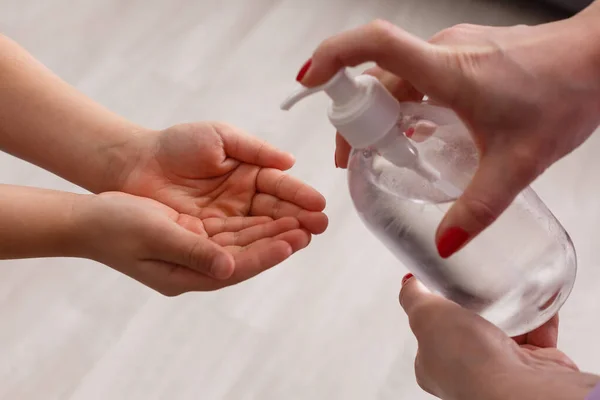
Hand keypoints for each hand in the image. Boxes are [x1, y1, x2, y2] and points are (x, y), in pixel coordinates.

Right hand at [74, 192, 311, 294]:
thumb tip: (228, 269)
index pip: (236, 266)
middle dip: (278, 241)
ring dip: (270, 231)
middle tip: (310, 229)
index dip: (265, 254)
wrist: (90, 219)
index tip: (292, 242)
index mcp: (186, 274)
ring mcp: (196, 252)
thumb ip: (192, 251)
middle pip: (246, 255)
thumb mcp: (155, 235)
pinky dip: (252, 223)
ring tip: (301, 222)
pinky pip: (230, 231)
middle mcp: (196, 266)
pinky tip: (272, 215)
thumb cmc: (115, 226)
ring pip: (242, 242)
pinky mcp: (194, 236)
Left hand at [120, 122, 326, 235]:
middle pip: (274, 212)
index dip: (298, 195)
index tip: (319, 203)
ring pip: (258, 230)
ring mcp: (226, 221)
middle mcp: (242, 200)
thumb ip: (254, 150)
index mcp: (248, 174)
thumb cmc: (176, 144)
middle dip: (298, 218)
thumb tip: (290, 162)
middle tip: (319, 226)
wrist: (135, 163)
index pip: (278, 186)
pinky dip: (254, 246)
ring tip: (304, 238)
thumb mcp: (219, 137)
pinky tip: (274, 248)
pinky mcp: (207, 237)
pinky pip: (234, 243)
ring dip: (281, 235)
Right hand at [297, 14, 599, 255]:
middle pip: (374, 74)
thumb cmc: (566, 93)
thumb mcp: (518, 163)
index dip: (332, 57)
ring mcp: (452, 50)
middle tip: (350, 157)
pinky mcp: (463, 55)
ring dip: (380, 111)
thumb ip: (478, 208)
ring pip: (395, 77)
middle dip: (354, 115)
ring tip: (384, 151)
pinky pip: (417, 76)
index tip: (307, 81)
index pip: (374, 45)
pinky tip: (419, 132)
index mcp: (447, 71)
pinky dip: (404, 103)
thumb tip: (447, 242)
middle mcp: (442, 53)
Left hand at [399, 275, 598, 399]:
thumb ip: (414, 297)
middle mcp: (468, 372)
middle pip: (469, 330)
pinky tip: (536, 298)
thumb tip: (408, 283)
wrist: (522, 390)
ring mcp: (503, 371)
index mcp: (433, 365)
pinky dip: (539, 316)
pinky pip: (539, 334)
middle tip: (477, 284)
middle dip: (475, 305)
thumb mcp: (425, 315)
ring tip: (507, 286)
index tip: (441, 285)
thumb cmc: (468, 363)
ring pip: (506, 331)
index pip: (428, 332)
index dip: (433, 307)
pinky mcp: (537, 367)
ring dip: (509, 308)